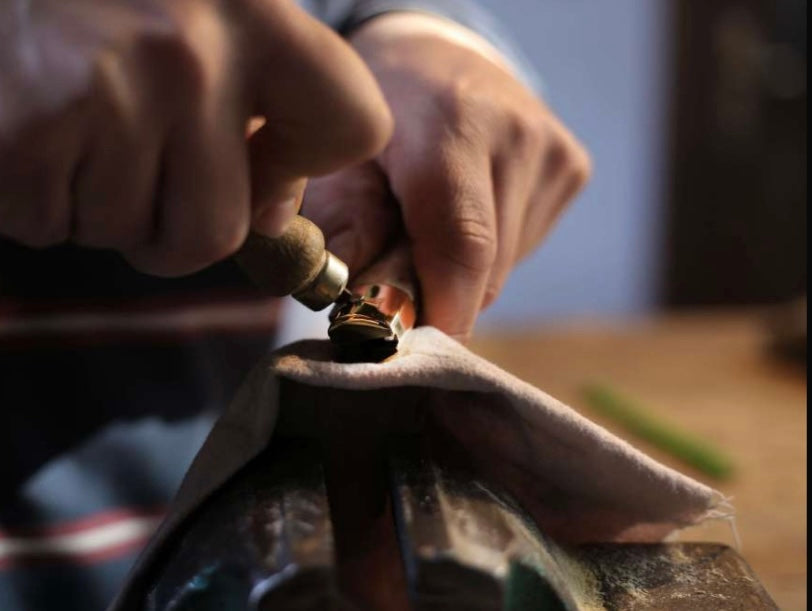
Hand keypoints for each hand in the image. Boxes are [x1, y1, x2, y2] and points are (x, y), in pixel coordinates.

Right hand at [0, 0, 391, 275]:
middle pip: (217, 234)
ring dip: (97, 204)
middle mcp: (187, 55)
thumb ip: (267, 103)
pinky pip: (45, 230)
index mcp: (255, 13)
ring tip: (70, 123)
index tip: (260, 165)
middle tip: (135, 163)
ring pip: (126, 236)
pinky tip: (24, 130)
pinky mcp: (13, 137)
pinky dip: (32, 200)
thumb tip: (272, 214)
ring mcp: (100, 97)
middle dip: (172, 224)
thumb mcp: (214, 12)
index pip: (351, 125)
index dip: (300, 170)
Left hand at [303, 14, 590, 339]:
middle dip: (437, 291)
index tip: (409, 346)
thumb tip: (364, 306)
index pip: (464, 241)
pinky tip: (467, 208)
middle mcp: (518, 133)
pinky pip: (523, 248)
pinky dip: (488, 252)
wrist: (434, 60)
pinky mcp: (574, 167)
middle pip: (484, 268)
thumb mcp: (338, 162)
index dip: (441, 311)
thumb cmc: (373, 119)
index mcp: (452, 123)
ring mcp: (554, 150)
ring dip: (461, 272)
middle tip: (395, 270)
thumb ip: (345, 229)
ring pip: (504, 268)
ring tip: (429, 224)